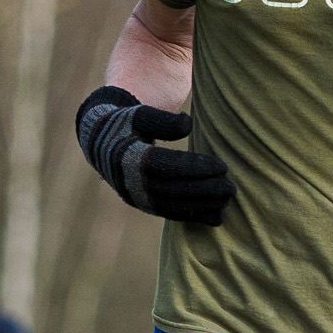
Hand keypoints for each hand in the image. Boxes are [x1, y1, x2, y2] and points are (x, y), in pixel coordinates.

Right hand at [75, 86, 235, 224]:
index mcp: (129, 159)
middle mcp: (132, 184)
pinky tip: (216, 217)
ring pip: (173, 208)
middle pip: (172, 191)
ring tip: (227, 200)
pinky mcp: (145, 207)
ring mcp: (138, 199)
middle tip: (231, 187)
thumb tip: (188, 124)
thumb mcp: (139, 114)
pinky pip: (171, 216)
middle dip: (204, 191)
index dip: (195, 168)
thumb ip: (162, 119)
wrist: (101, 144)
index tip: (222, 166)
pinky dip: (194, 218)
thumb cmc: (127, 125)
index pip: (166, 167)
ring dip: (202, 207)